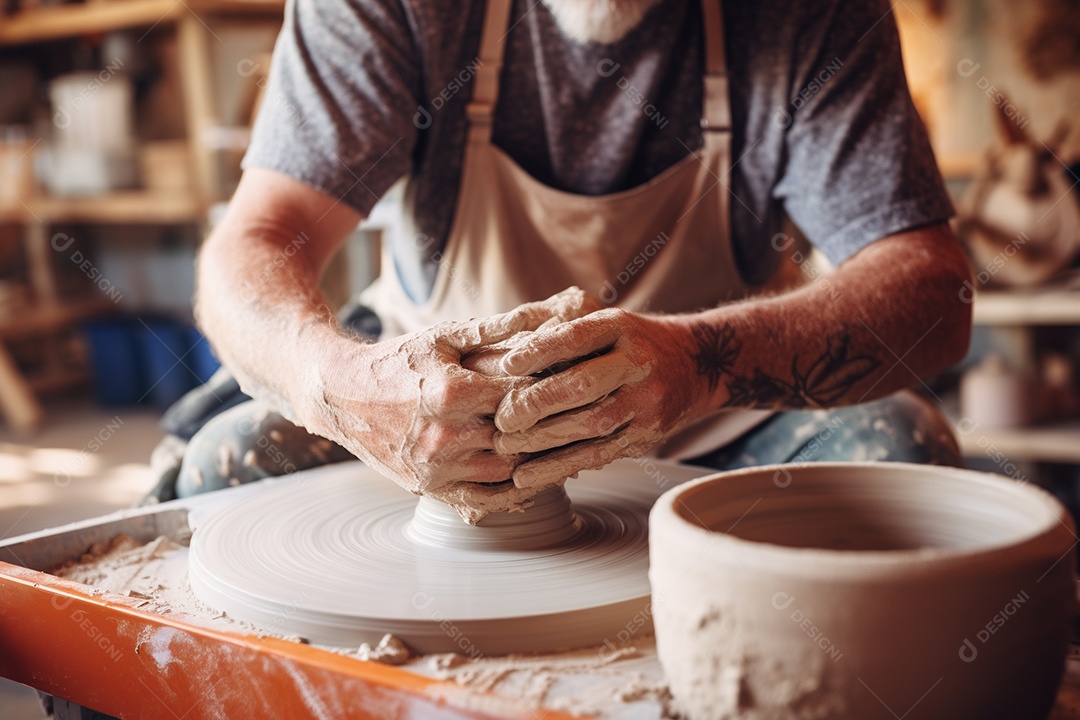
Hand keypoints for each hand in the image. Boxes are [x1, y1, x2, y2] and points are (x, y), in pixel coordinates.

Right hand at [306, 287, 601, 521]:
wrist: (340, 396)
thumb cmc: (398, 360)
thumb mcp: (445, 335)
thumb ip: (500, 328)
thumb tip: (554, 310)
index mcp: (450, 392)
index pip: (522, 393)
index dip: (559, 388)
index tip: (589, 382)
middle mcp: (443, 435)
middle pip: (523, 436)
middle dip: (561, 427)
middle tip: (598, 419)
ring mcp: (437, 468)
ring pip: (511, 472)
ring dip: (544, 461)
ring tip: (576, 446)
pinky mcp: (431, 490)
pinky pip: (487, 499)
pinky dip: (518, 491)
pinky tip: (539, 474)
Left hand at [493, 307, 702, 490]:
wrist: (694, 365)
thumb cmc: (629, 342)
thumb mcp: (605, 322)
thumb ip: (562, 330)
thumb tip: (504, 353)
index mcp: (621, 327)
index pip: (575, 338)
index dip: (538, 351)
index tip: (505, 365)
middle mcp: (637, 363)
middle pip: (582, 385)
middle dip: (536, 403)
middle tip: (501, 418)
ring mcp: (646, 402)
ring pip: (591, 425)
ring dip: (542, 440)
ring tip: (505, 445)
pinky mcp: (646, 437)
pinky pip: (598, 455)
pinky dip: (558, 467)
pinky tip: (527, 475)